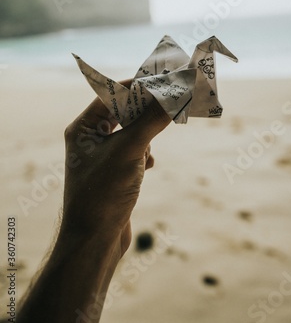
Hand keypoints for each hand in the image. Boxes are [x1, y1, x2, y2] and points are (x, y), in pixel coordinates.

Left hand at [62, 89, 170, 256]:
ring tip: (148, 151)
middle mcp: (90, 139)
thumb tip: (174, 94)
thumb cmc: (103, 192)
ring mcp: (103, 156)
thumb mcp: (130, 150)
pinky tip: (148, 167)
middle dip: (146, 112)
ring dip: (146, 138)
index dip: (139, 87)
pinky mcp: (115, 172)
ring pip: (133, 132)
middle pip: (124, 113)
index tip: (165, 81)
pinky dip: (145, 155)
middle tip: (172, 102)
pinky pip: (135, 152)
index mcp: (84, 127)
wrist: (94, 241)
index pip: (112, 95)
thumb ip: (151, 120)